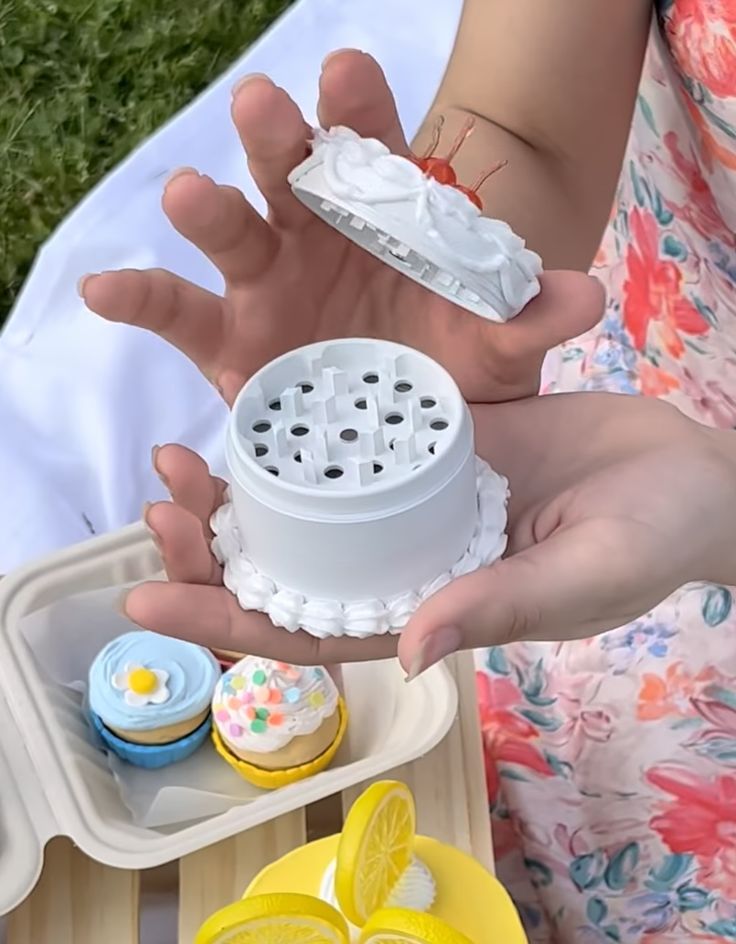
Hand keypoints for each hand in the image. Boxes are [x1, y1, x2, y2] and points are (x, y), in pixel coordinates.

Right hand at [80, 50, 602, 404]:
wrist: (403, 422)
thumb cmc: (448, 366)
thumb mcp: (495, 347)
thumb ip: (527, 318)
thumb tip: (585, 298)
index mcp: (379, 217)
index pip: (371, 147)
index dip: (360, 110)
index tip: (345, 72)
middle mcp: (313, 234)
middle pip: (290, 173)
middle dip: (278, 140)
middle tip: (264, 109)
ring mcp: (265, 284)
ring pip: (230, 233)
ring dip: (208, 210)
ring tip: (189, 195)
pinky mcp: (227, 340)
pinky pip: (175, 313)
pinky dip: (139, 299)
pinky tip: (101, 291)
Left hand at [123, 393, 735, 671]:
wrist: (687, 475)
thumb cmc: (649, 542)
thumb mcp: (578, 578)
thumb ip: (495, 608)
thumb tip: (407, 653)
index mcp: (431, 611)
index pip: (313, 631)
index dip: (229, 621)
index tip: (150, 598)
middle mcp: (408, 559)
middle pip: (291, 566)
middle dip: (215, 548)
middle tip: (158, 503)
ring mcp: (416, 498)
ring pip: (310, 504)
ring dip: (241, 488)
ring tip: (179, 457)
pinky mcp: (434, 440)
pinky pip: (356, 440)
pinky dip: (303, 432)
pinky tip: (254, 403)